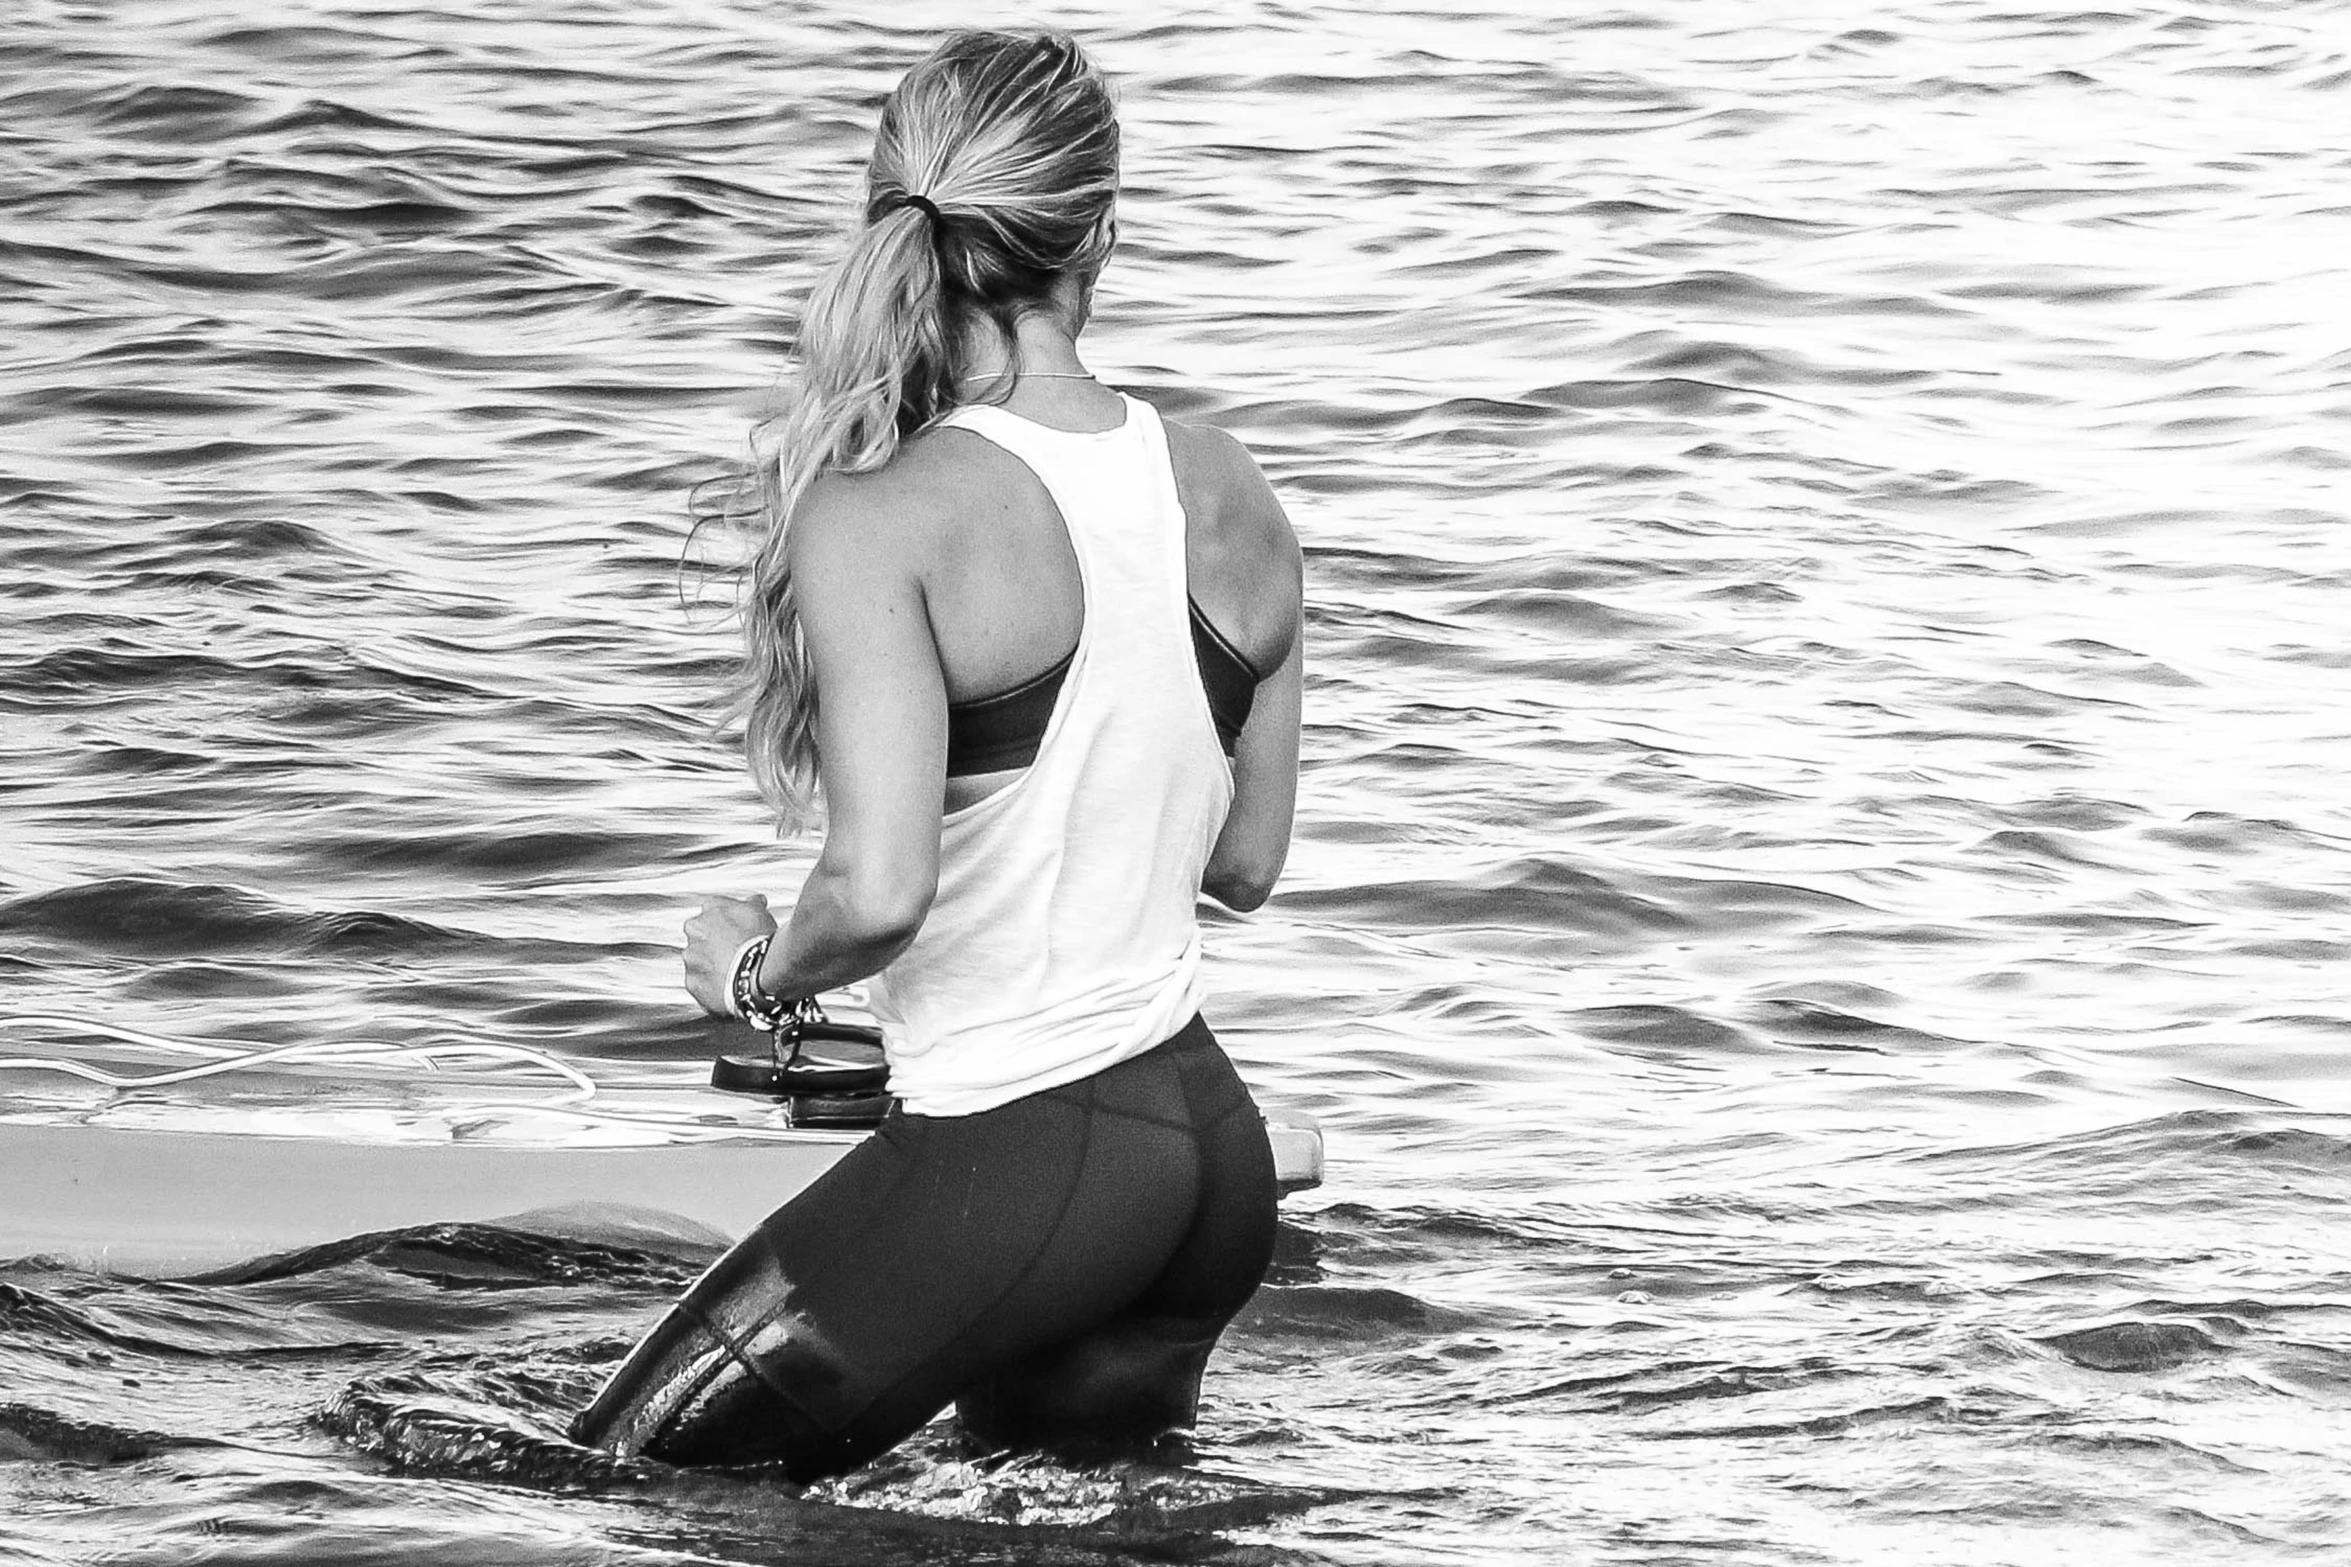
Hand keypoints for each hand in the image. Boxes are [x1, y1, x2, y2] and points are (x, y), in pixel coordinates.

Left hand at [683, 894, 779, 1016]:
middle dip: (716, 945)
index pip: (712, 913)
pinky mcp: (693, 984)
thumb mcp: (760, 911)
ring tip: (736, 972)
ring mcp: (691, 959)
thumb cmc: (758, 939)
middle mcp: (693, 932)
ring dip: (712, 966)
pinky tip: (730, 986)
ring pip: (699, 962)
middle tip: (738, 952)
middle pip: (702, 938)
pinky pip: (701, 985)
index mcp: (709, 909)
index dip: (727, 923)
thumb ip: (752, 904)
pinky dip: (712, 986)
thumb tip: (755, 901)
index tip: (739, 931)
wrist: (757, 973)